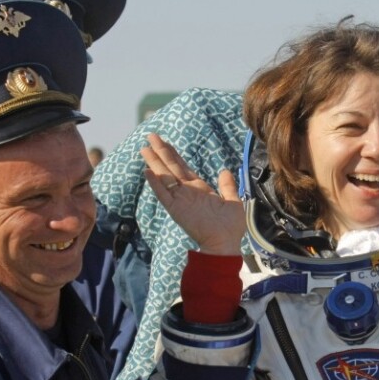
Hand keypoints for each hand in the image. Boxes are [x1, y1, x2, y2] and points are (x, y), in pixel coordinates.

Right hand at [141, 133, 245, 254]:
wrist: (225, 244)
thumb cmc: (230, 227)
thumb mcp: (233, 202)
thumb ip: (227, 186)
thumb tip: (224, 171)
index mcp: (200, 189)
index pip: (183, 167)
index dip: (173, 154)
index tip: (165, 142)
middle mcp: (188, 192)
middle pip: (171, 167)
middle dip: (161, 151)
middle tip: (151, 135)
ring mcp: (181, 200)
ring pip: (164, 177)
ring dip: (155, 162)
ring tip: (144, 148)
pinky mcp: (177, 209)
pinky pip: (164, 195)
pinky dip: (156, 184)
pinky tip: (147, 172)